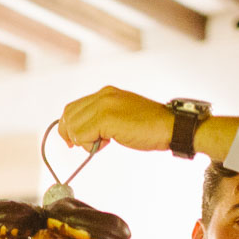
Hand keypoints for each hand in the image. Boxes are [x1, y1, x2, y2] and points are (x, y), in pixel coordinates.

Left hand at [58, 86, 173, 152]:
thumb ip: (103, 117)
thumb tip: (83, 132)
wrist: (170, 126)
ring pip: (73, 126)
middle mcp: (102, 95)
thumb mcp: (122, 115)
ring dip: (83, 140)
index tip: (73, 140)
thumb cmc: (150, 126)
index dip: (69, 125)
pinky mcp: (106, 118)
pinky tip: (107, 143)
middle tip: (87, 145)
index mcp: (106, 93)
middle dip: (72, 134)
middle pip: (68, 115)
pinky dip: (89, 145)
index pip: (73, 107)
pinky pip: (82, 135)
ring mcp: (104, 105)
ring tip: (103, 142)